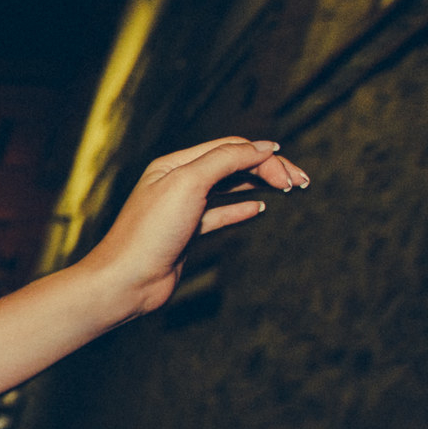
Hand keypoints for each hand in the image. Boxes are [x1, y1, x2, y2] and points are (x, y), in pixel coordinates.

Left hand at [78, 136, 310, 318]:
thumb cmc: (151, 232)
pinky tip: (260, 207)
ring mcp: (183, 209)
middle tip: (300, 182)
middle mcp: (178, 182)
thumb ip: (225, 160)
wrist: (127, 281)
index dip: (261, 156)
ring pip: (228, 189)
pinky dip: (241, 209)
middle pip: (231, 166)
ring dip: (259, 185)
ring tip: (289, 188)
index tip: (289, 173)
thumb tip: (262, 147)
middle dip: (267, 169)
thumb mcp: (189, 183)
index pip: (229, 149)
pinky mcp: (187, 234)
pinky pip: (219, 215)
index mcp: (175, 164)